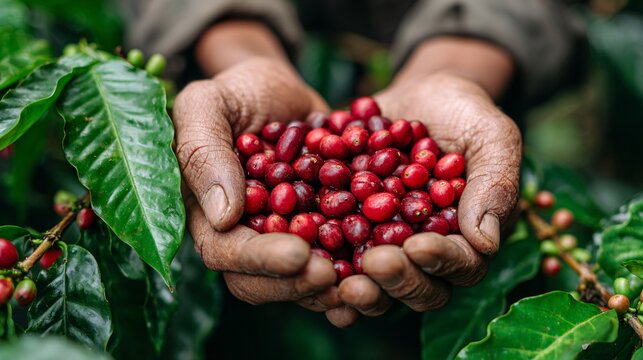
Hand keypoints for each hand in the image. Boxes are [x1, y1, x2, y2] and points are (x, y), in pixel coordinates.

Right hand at [173, 58, 357, 326]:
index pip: (225, 252)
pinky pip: (337, 255)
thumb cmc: (235, 91)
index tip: (299, 254)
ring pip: (301, 279)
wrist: (279, 89)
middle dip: (298, 283)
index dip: (260, 259)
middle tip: (335, 276)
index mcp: (207, 215)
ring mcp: (283, 238)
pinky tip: (387, 261)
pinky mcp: (319, 230)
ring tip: (366, 282)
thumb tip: (222, 215)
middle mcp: (244, 237)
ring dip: (332, 287)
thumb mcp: (207, 105)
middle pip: (262, 280)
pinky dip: (359, 263)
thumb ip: (204, 153)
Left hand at [337, 72, 521, 316]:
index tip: (417, 246)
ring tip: (333, 276)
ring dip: (355, 285)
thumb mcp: (491, 138)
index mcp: (465, 241)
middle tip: (373, 263)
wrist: (418, 97)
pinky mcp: (347, 230)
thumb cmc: (466, 115)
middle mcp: (423, 254)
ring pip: (372, 282)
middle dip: (395, 279)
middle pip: (415, 287)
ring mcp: (383, 246)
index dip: (439, 261)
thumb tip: (486, 243)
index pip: (460, 266)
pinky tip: (298, 254)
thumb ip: (495, 185)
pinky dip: (317, 259)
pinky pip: (333, 253)